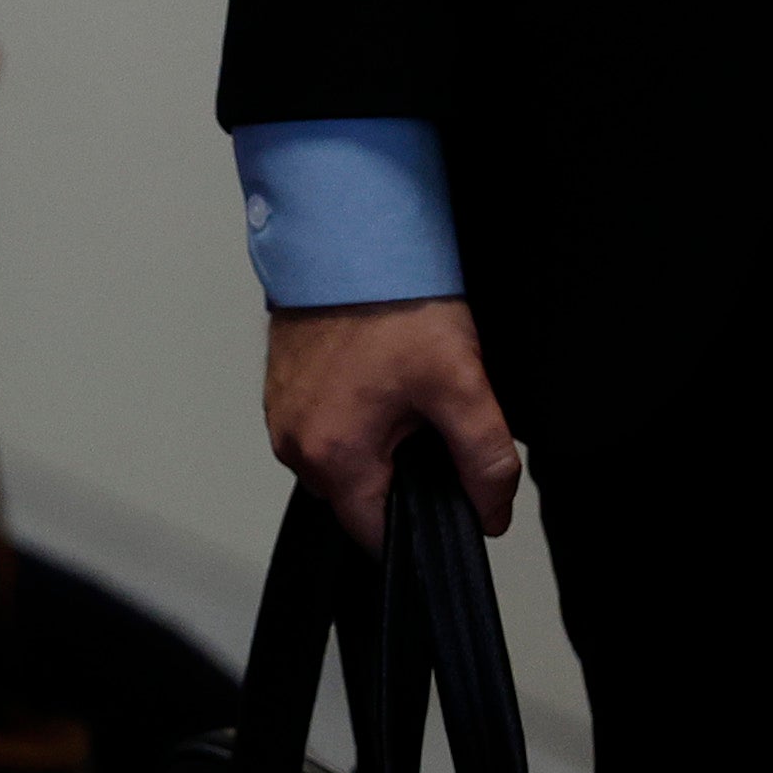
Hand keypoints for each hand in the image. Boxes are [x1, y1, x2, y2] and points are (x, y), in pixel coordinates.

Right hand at [262, 295, 523, 547]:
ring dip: (375, 446)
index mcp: (332, 455)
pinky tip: (380, 379)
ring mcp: (281, 414)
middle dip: (399, 478)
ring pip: (341, 463)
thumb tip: (491, 515)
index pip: (377, 536)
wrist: (349, 236)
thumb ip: (485, 462)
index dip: (424, 522)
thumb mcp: (461, 386)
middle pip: (358, 500)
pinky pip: (322, 428)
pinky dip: (354, 417)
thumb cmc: (393, 304)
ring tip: (404, 394)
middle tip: (430, 423)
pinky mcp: (281, 388)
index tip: (448, 484)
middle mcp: (293, 443)